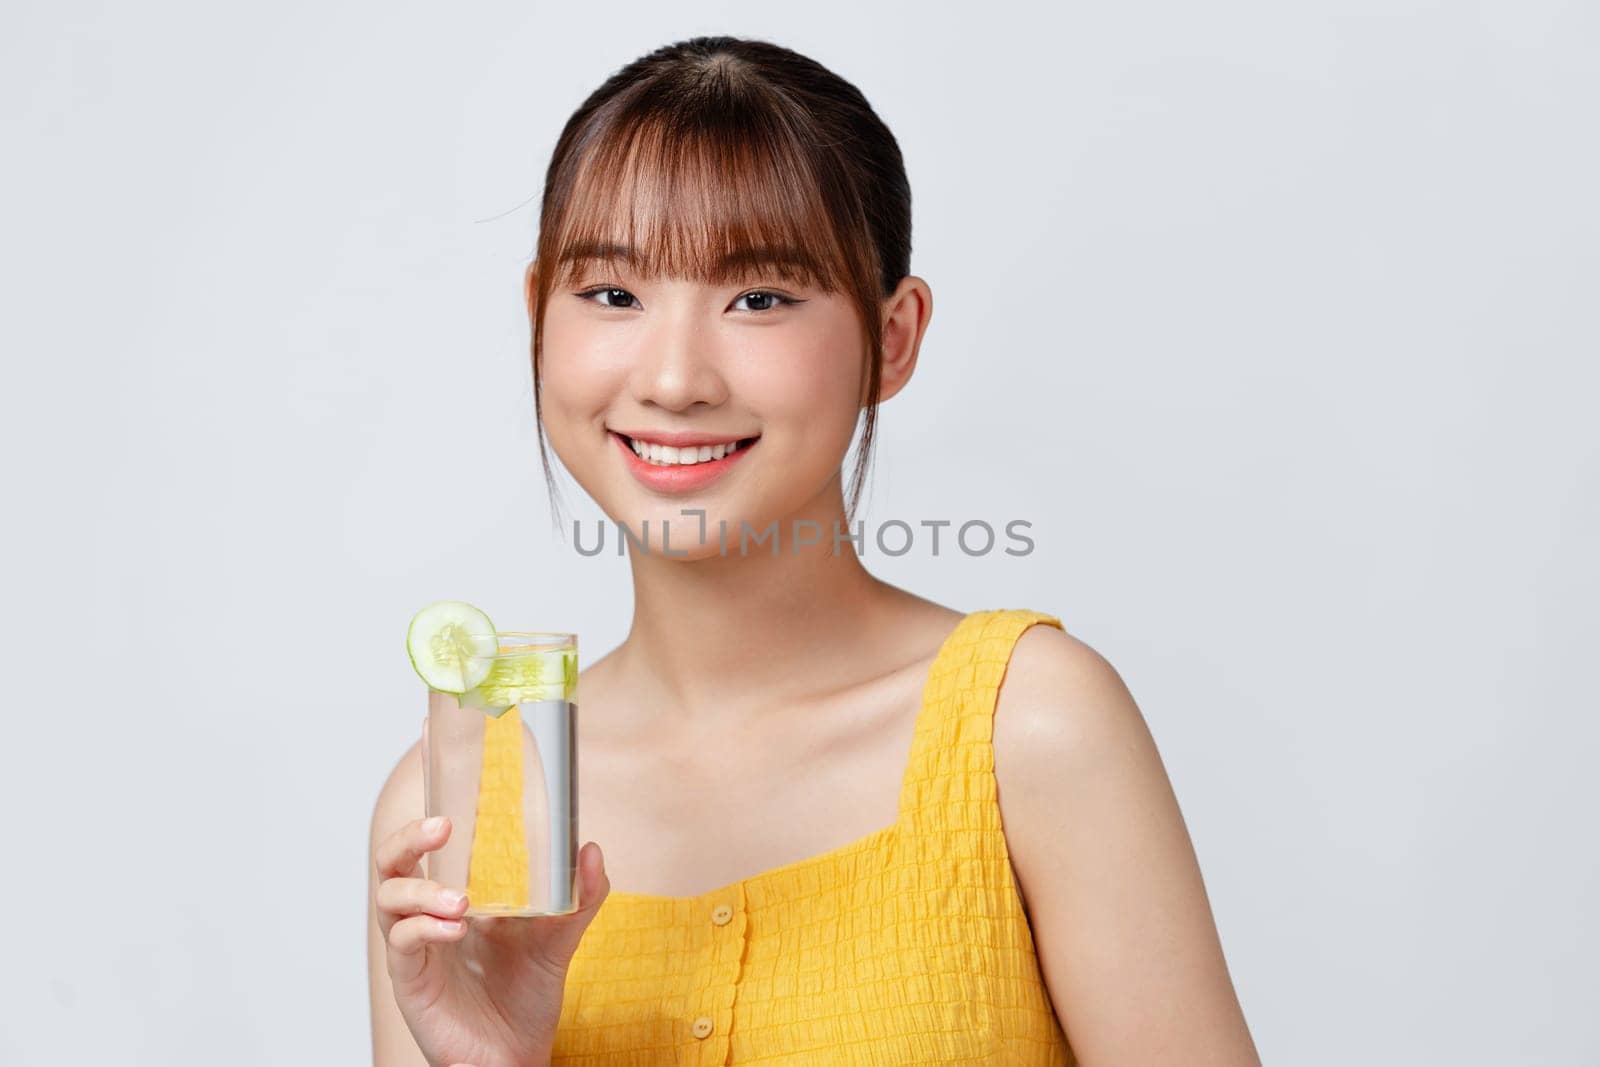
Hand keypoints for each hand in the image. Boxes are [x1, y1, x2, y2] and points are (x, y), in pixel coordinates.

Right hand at [374, 817, 609, 1066]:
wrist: (516, 1056)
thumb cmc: (527, 996)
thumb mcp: (560, 939)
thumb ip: (580, 897)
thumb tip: (591, 849)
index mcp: (459, 895)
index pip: (430, 846)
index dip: (433, 817)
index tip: (455, 789)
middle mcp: (429, 914)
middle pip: (393, 861)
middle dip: (409, 837)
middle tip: (441, 828)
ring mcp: (416, 946)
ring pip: (389, 897)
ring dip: (422, 890)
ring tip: (463, 901)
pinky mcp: (411, 980)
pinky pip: (401, 943)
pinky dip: (423, 929)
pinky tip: (455, 930)